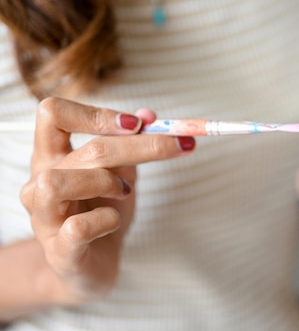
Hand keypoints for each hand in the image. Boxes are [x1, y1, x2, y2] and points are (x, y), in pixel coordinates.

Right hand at [19, 97, 194, 303]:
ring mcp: (45, 218)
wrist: (92, 266)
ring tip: (124, 191)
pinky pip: (77, 228)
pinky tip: (115, 220)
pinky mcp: (59, 251)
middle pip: (84, 150)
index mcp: (53, 156)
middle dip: (139, 146)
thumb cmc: (102, 214)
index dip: (95, 113)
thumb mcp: (121, 173)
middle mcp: (41, 181)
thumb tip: (149, 114)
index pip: (53, 113)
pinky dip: (105, 219)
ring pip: (58, 182)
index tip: (136, 124)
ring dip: (105, 181)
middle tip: (177, 146)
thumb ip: (131, 143)